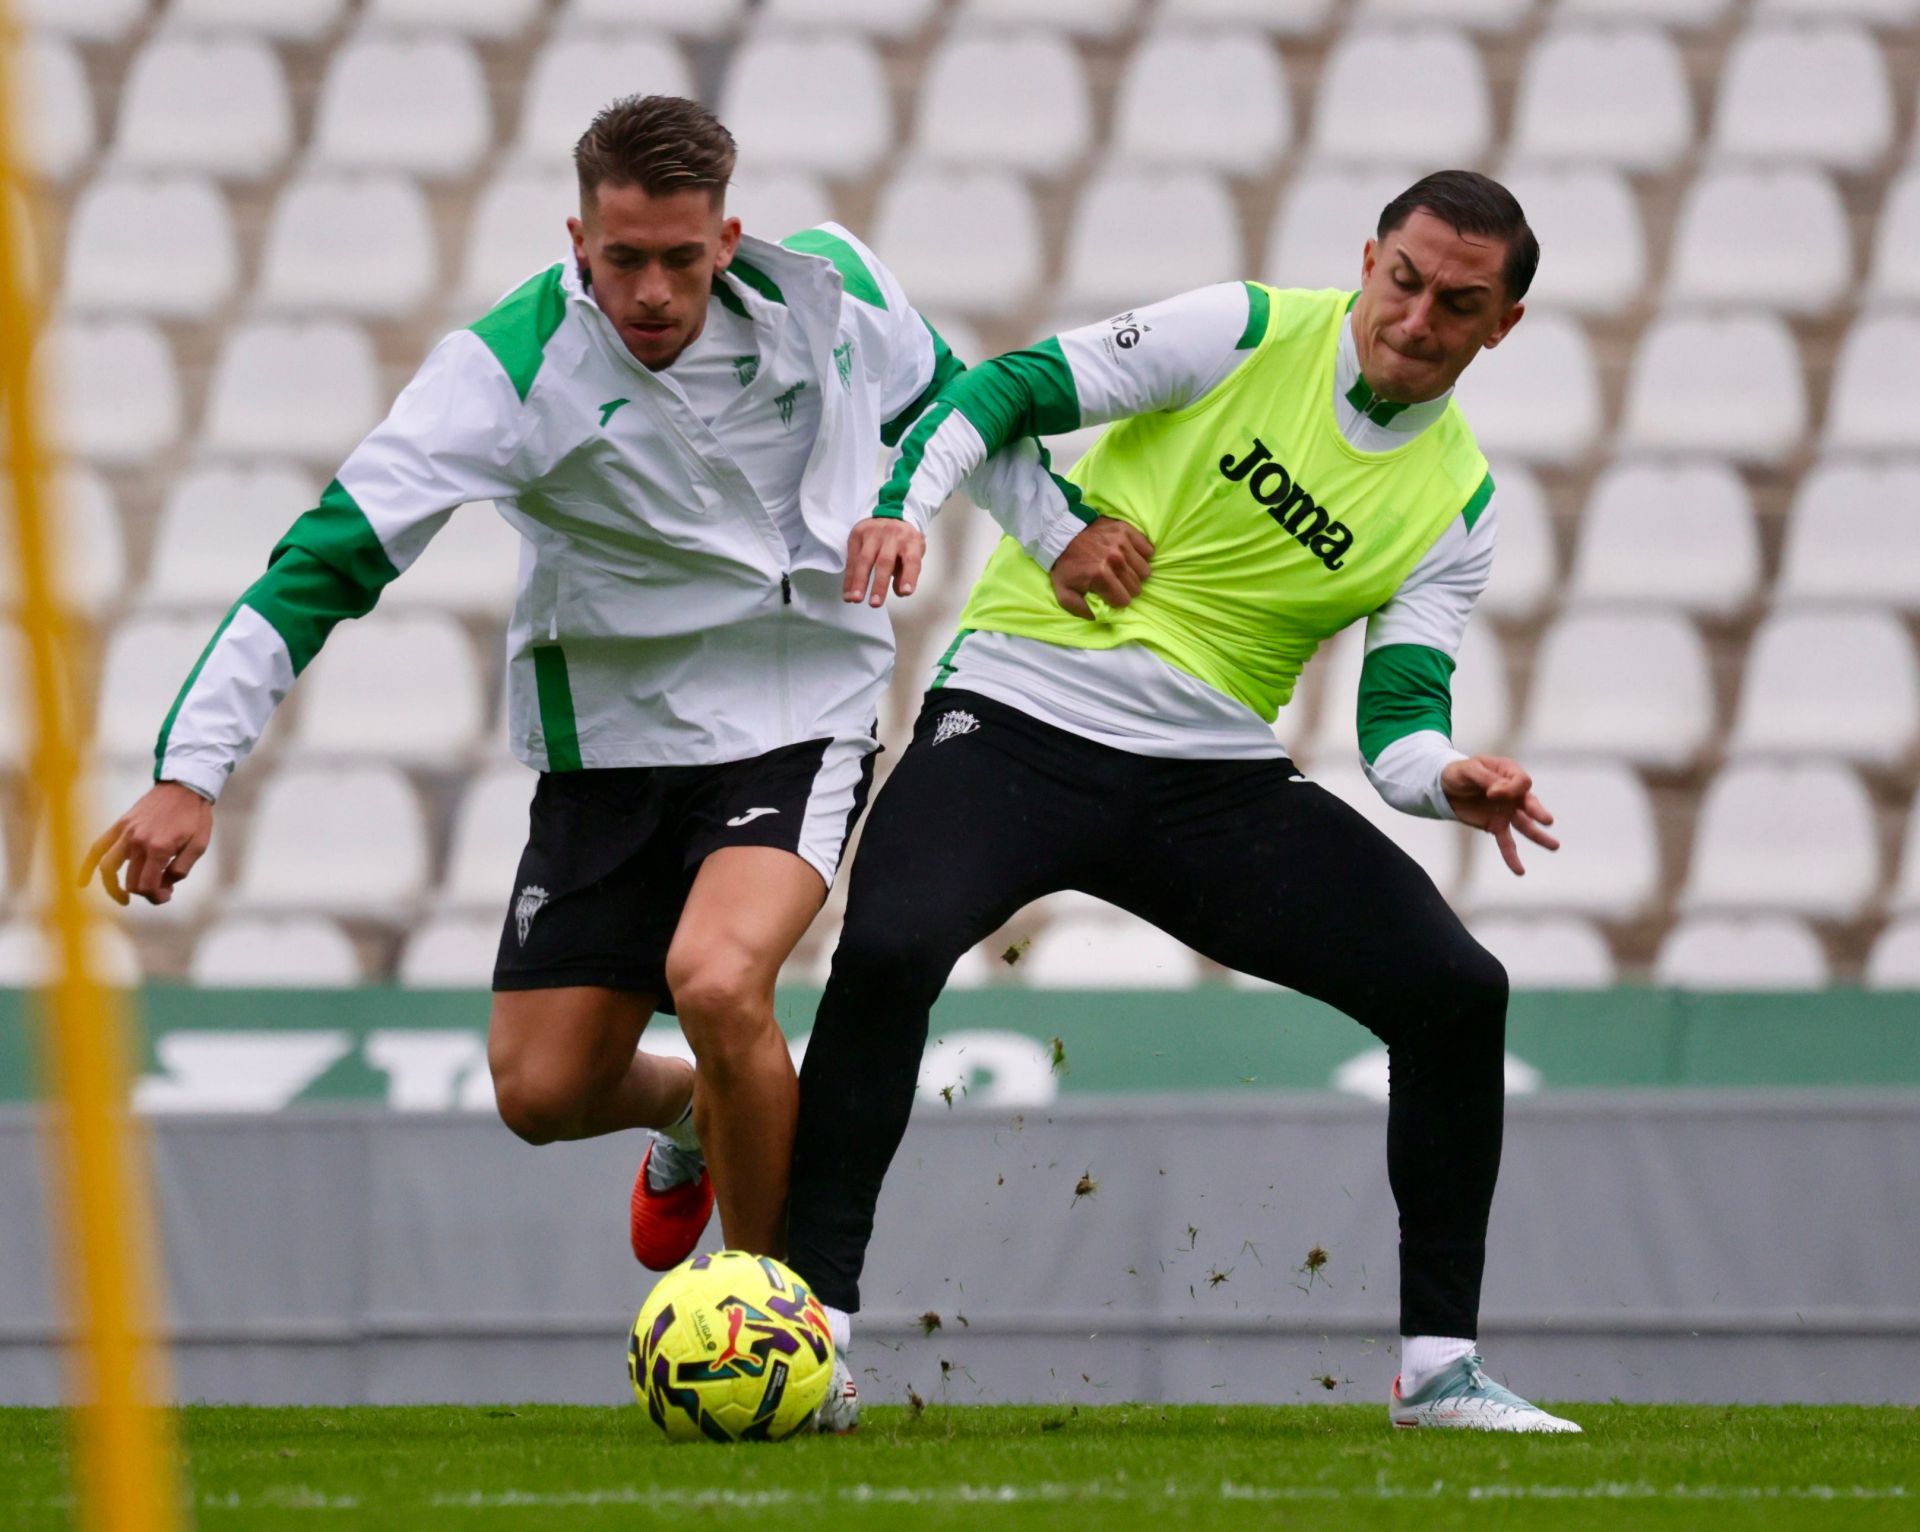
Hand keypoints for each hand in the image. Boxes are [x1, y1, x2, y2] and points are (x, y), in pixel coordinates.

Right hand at [79, 782, 212, 906]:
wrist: (184, 786)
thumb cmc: (195, 816)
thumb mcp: (199, 845)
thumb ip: (182, 869)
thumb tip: (165, 885)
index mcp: (159, 848)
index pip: (147, 886)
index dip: (156, 897)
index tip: (167, 894)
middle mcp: (138, 842)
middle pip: (131, 881)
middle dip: (145, 892)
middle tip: (159, 890)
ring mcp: (125, 833)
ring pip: (108, 869)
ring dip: (113, 887)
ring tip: (123, 898)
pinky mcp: (119, 825)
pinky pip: (97, 847)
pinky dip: (87, 866)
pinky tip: (82, 882)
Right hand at [842, 517, 925, 607]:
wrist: (889, 513)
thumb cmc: (903, 541)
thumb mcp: (913, 552)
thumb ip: (907, 572)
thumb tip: (900, 592)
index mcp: (910, 541)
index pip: (911, 560)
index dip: (909, 577)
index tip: (905, 592)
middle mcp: (892, 535)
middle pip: (885, 561)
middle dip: (879, 584)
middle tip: (875, 603)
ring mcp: (873, 533)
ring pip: (864, 559)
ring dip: (859, 582)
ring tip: (854, 599)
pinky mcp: (857, 534)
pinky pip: (852, 559)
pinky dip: (849, 578)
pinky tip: (847, 593)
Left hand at [1050, 516, 1153, 619]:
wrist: (1061, 534)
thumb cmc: (1065, 565)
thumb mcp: (1064, 593)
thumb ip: (1080, 609)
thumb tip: (1097, 616)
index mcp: (1101, 576)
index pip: (1124, 600)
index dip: (1117, 600)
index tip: (1110, 594)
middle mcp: (1115, 559)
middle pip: (1136, 587)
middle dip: (1127, 588)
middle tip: (1116, 582)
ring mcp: (1122, 543)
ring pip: (1145, 570)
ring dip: (1135, 573)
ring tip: (1123, 569)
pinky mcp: (1127, 530)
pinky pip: (1148, 550)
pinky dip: (1141, 555)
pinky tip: (1129, 556)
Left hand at [1442, 755, 1558, 875]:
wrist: (1445, 787)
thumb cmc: (1458, 773)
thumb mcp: (1469, 769)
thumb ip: (1486, 778)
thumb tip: (1497, 792)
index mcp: (1508, 773)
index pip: (1521, 782)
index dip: (1510, 789)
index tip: (1491, 793)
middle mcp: (1513, 793)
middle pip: (1530, 803)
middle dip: (1537, 811)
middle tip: (1547, 821)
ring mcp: (1507, 811)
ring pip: (1525, 825)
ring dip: (1539, 836)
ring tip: (1555, 846)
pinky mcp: (1496, 825)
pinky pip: (1506, 842)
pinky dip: (1512, 856)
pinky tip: (1520, 870)